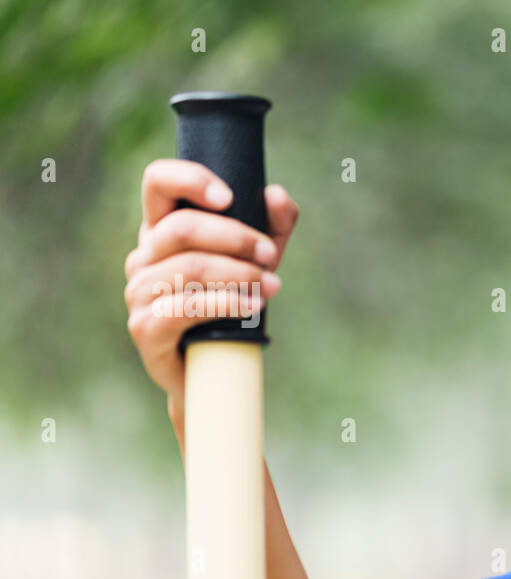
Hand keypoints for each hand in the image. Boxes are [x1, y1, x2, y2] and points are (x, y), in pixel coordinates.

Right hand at [123, 159, 298, 403]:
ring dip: (239, 274)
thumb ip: (273, 226)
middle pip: (181, 228)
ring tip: (272, 286)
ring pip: (189, 268)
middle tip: (271, 255)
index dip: (190, 179)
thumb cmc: (233, 306)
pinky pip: (185, 308)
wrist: (217, 371)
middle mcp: (143, 257)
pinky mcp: (145, 328)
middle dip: (235, 237)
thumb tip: (276, 195)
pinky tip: (254, 306)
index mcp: (161, 230)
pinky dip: (227, 303)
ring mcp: (139, 293)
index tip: (229, 197)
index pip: (157, 183)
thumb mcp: (259, 261)